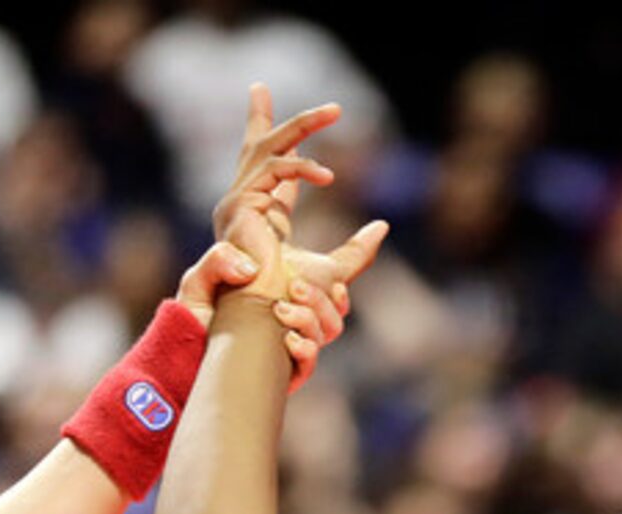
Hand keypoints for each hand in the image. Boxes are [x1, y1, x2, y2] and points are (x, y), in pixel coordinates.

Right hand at [192, 85, 387, 390]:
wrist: (270, 316)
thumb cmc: (296, 300)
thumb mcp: (336, 268)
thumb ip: (358, 249)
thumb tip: (382, 225)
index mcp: (263, 211)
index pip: (267, 166)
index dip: (267, 134)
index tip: (261, 99)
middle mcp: (245, 201)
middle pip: (255, 146)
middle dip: (262, 114)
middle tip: (269, 89)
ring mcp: (239, 201)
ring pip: (270, 147)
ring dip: (304, 124)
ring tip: (335, 110)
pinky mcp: (241, 205)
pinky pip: (275, 171)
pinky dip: (303, 170)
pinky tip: (329, 176)